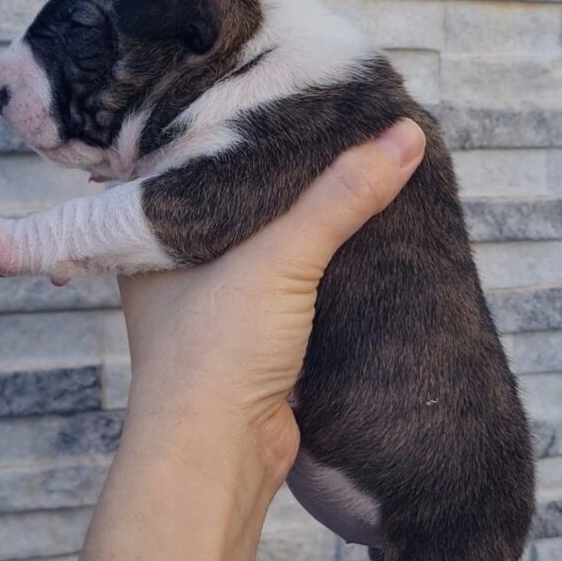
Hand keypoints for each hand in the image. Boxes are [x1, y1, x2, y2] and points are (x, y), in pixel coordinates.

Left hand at [119, 118, 425, 496]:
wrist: (219, 458)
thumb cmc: (216, 353)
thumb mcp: (280, 258)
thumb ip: (340, 197)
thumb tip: (404, 136)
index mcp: (157, 238)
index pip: (201, 165)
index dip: (245, 134)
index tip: (290, 101)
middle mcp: (178, 270)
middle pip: (240, 206)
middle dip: (285, 179)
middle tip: (332, 132)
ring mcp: (214, 307)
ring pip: (265, 249)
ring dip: (304, 226)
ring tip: (350, 174)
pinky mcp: (250, 340)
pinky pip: (288, 287)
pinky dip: (315, 267)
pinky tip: (350, 239)